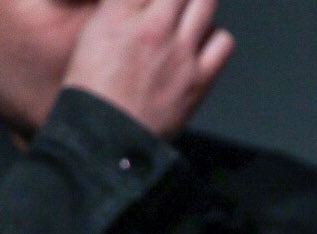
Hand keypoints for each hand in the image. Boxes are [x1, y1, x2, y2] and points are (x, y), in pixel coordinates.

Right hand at [63, 0, 234, 138]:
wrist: (106, 137)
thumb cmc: (92, 91)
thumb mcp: (92, 36)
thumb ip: (120, 9)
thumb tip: (141, 2)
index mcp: (116, 14)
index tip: (154, 1)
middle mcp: (151, 27)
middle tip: (176, 3)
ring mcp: (179, 52)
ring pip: (206, 3)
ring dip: (199, 5)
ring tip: (190, 13)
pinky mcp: (199, 78)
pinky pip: (223, 41)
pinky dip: (217, 37)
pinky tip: (203, 44)